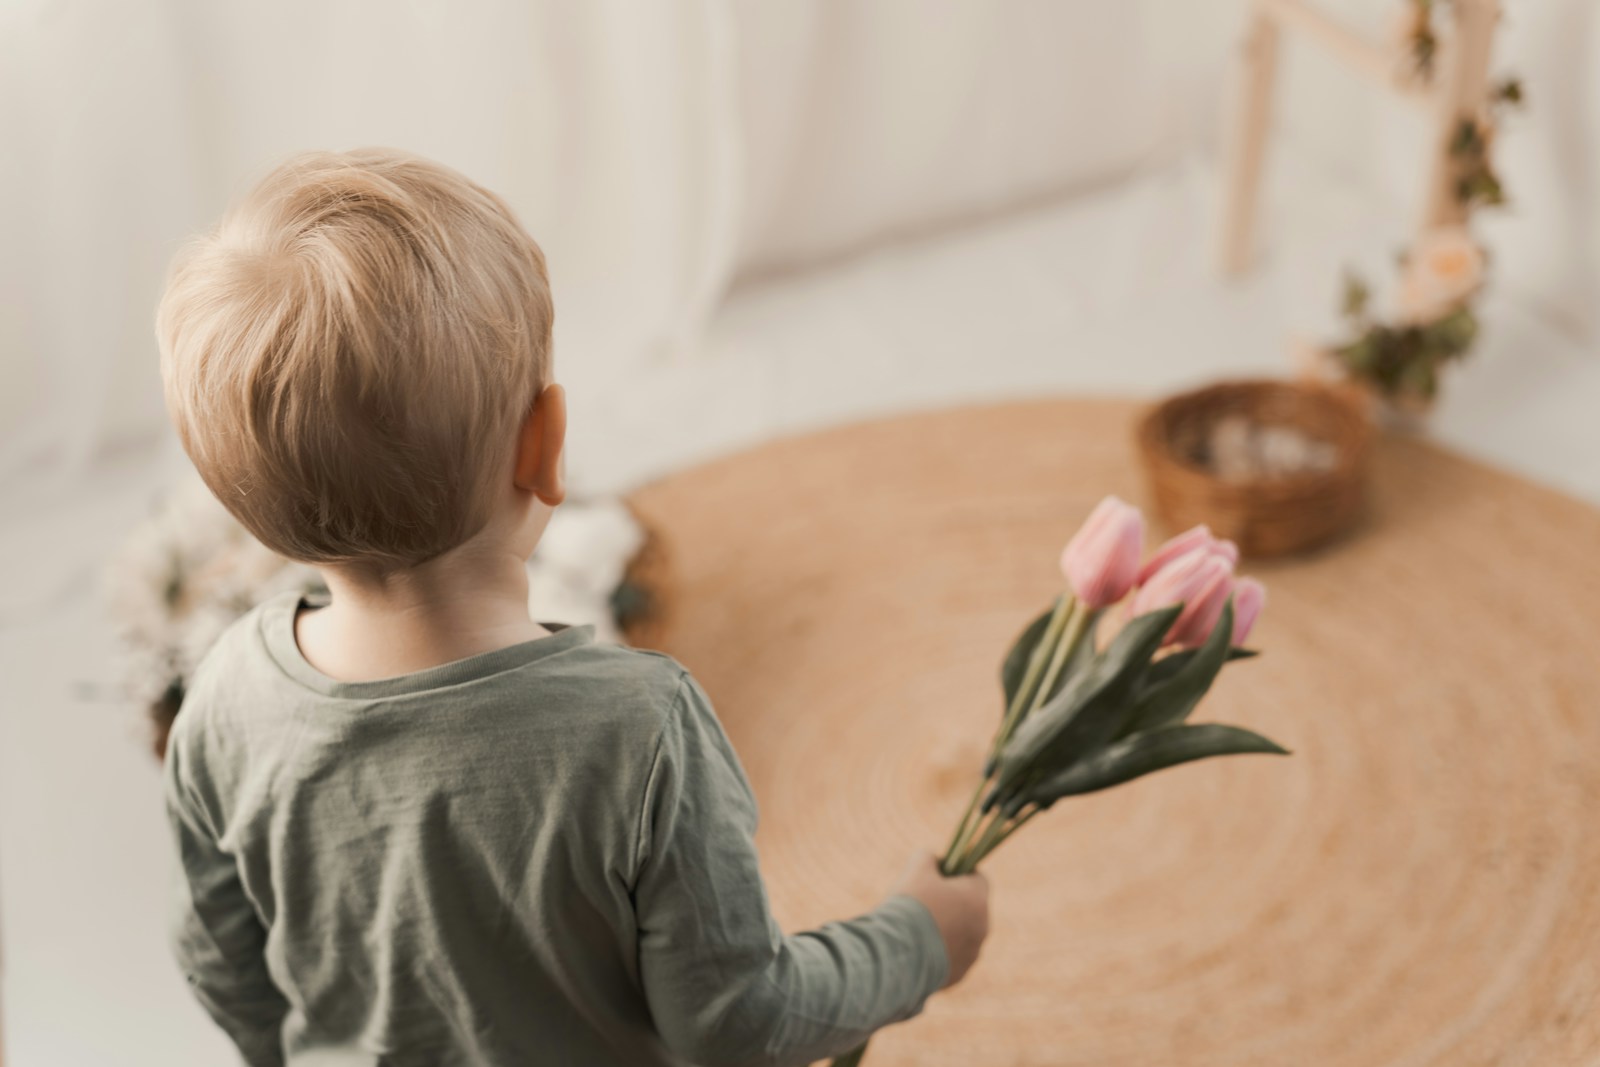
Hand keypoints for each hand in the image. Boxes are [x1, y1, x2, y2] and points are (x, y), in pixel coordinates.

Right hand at [890, 851, 989, 988]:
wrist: (896, 953)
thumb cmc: (909, 906)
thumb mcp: (916, 869)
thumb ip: (928, 857)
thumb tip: (933, 860)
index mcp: (978, 899)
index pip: (979, 879)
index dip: (959, 874)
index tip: (939, 875)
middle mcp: (982, 928)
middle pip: (971, 908)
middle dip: (952, 903)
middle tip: (924, 901)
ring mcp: (972, 954)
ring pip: (962, 935)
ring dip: (946, 929)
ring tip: (917, 928)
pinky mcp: (958, 974)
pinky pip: (952, 957)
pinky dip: (939, 952)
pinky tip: (916, 949)